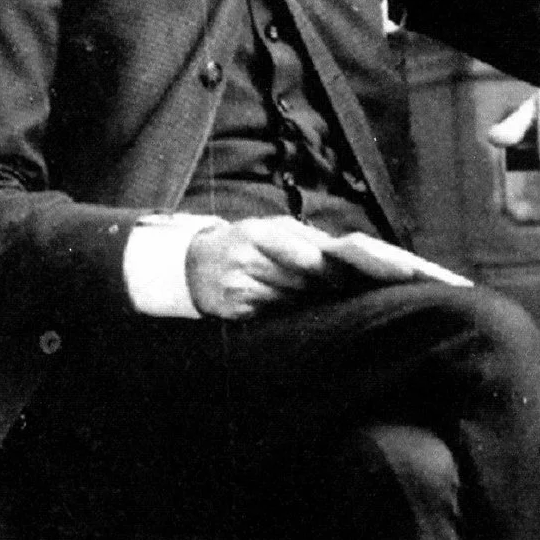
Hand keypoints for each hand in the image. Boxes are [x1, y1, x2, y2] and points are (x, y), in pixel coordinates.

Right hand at [184, 215, 335, 319]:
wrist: (194, 264)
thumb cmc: (244, 242)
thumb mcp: (271, 227)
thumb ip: (308, 236)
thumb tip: (344, 252)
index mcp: (257, 233)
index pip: (305, 257)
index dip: (329, 271)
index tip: (346, 276)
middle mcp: (245, 260)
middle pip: (299, 282)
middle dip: (320, 285)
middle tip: (337, 287)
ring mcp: (237, 288)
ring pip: (288, 300)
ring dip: (304, 298)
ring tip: (311, 292)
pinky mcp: (233, 311)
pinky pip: (271, 313)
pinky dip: (283, 308)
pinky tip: (286, 301)